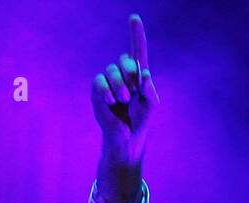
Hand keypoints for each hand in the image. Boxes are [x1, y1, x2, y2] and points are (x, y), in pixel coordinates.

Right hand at [91, 15, 157, 202]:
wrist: (128, 139)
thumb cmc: (140, 122)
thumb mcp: (151, 104)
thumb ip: (150, 88)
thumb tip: (143, 73)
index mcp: (137, 76)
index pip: (137, 51)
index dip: (136, 34)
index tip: (134, 18)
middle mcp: (122, 75)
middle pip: (125, 59)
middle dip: (131, 73)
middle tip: (134, 92)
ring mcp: (108, 82)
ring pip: (111, 69)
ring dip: (121, 86)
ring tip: (124, 101)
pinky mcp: (97, 92)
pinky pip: (100, 81)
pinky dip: (107, 91)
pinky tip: (111, 102)